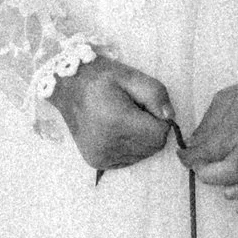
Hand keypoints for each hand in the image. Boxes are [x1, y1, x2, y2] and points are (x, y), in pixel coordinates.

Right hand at [51, 55, 175, 173]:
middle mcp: (108, 145)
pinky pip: (128, 159)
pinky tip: (117, 131)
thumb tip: (170, 117)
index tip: (146, 105)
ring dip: (141, 139)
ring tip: (123, 119)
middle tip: (134, 110)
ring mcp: (101, 156)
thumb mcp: (131, 76)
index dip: (160, 119)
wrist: (67, 86)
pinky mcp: (97, 161)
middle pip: (152, 147)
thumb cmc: (102, 78)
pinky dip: (130, 147)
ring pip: (142, 155)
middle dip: (151, 129)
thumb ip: (156, 93)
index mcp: (118, 122)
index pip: (159, 135)